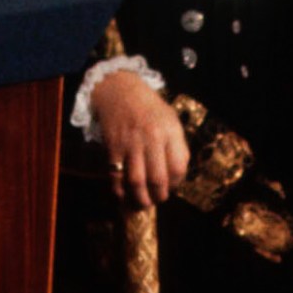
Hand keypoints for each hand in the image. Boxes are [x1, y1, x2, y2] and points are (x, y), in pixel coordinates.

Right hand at [91, 70, 189, 207]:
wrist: (119, 90)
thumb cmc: (149, 108)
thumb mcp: (170, 120)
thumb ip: (176, 145)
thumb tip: (177, 175)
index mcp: (169, 131)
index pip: (179, 167)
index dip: (177, 182)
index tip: (172, 185)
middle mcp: (151, 139)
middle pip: (158, 179)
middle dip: (159, 195)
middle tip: (158, 198)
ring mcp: (130, 143)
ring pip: (136, 181)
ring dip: (140, 198)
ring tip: (143, 202)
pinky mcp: (113, 146)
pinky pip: (116, 175)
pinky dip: (120, 189)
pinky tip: (124, 193)